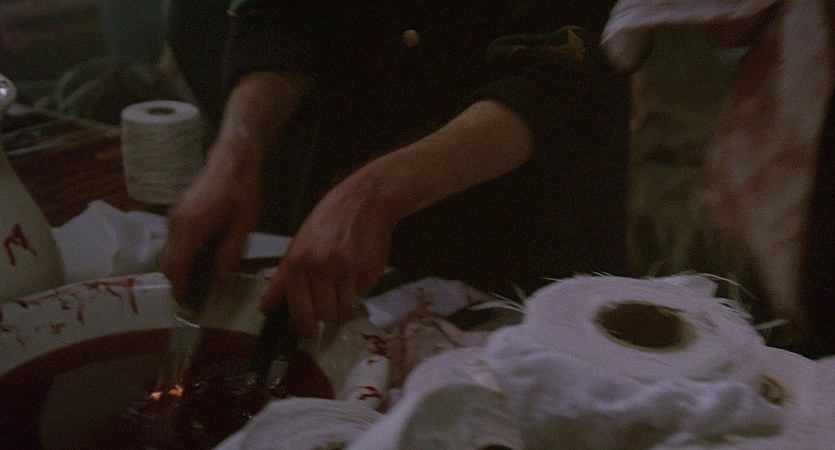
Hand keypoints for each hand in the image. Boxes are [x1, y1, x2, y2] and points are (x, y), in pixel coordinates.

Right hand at [162, 159, 262, 301]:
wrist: (232, 161)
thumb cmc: (241, 192)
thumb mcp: (243, 227)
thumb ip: (230, 255)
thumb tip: (221, 282)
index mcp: (191, 228)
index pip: (176, 267)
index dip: (179, 288)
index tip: (186, 303)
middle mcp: (176, 223)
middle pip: (168, 262)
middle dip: (178, 280)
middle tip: (196, 295)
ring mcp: (174, 216)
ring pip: (169, 251)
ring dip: (180, 267)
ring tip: (200, 278)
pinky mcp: (178, 211)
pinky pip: (174, 240)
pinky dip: (182, 253)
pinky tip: (201, 256)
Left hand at [260, 166, 397, 336]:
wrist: (366, 199)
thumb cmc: (329, 219)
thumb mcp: (299, 242)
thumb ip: (283, 278)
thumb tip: (265, 307)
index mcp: (298, 261)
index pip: (299, 310)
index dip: (304, 326)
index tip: (307, 331)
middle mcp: (322, 267)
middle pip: (324, 316)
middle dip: (325, 315)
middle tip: (327, 305)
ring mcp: (347, 270)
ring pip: (344, 310)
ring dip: (343, 304)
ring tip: (342, 285)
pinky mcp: (369, 271)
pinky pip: (361, 296)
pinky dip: (358, 290)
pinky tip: (356, 271)